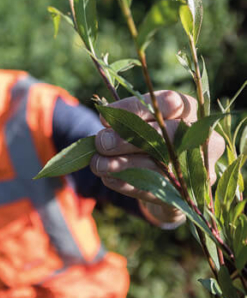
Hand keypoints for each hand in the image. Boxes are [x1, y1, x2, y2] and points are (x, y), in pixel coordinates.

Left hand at [89, 91, 224, 225]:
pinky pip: (154, 189)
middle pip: (167, 135)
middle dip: (128, 138)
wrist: (164, 182)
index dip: (133, 109)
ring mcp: (198, 169)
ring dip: (123, 164)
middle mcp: (199, 138)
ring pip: (160, 165)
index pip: (167, 103)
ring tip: (98, 164)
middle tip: (100, 142)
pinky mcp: (186, 194)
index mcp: (189, 111)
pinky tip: (108, 178)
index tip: (103, 118)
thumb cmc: (147, 142)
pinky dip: (127, 183)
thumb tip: (106, 121)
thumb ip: (124, 120)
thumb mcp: (138, 124)